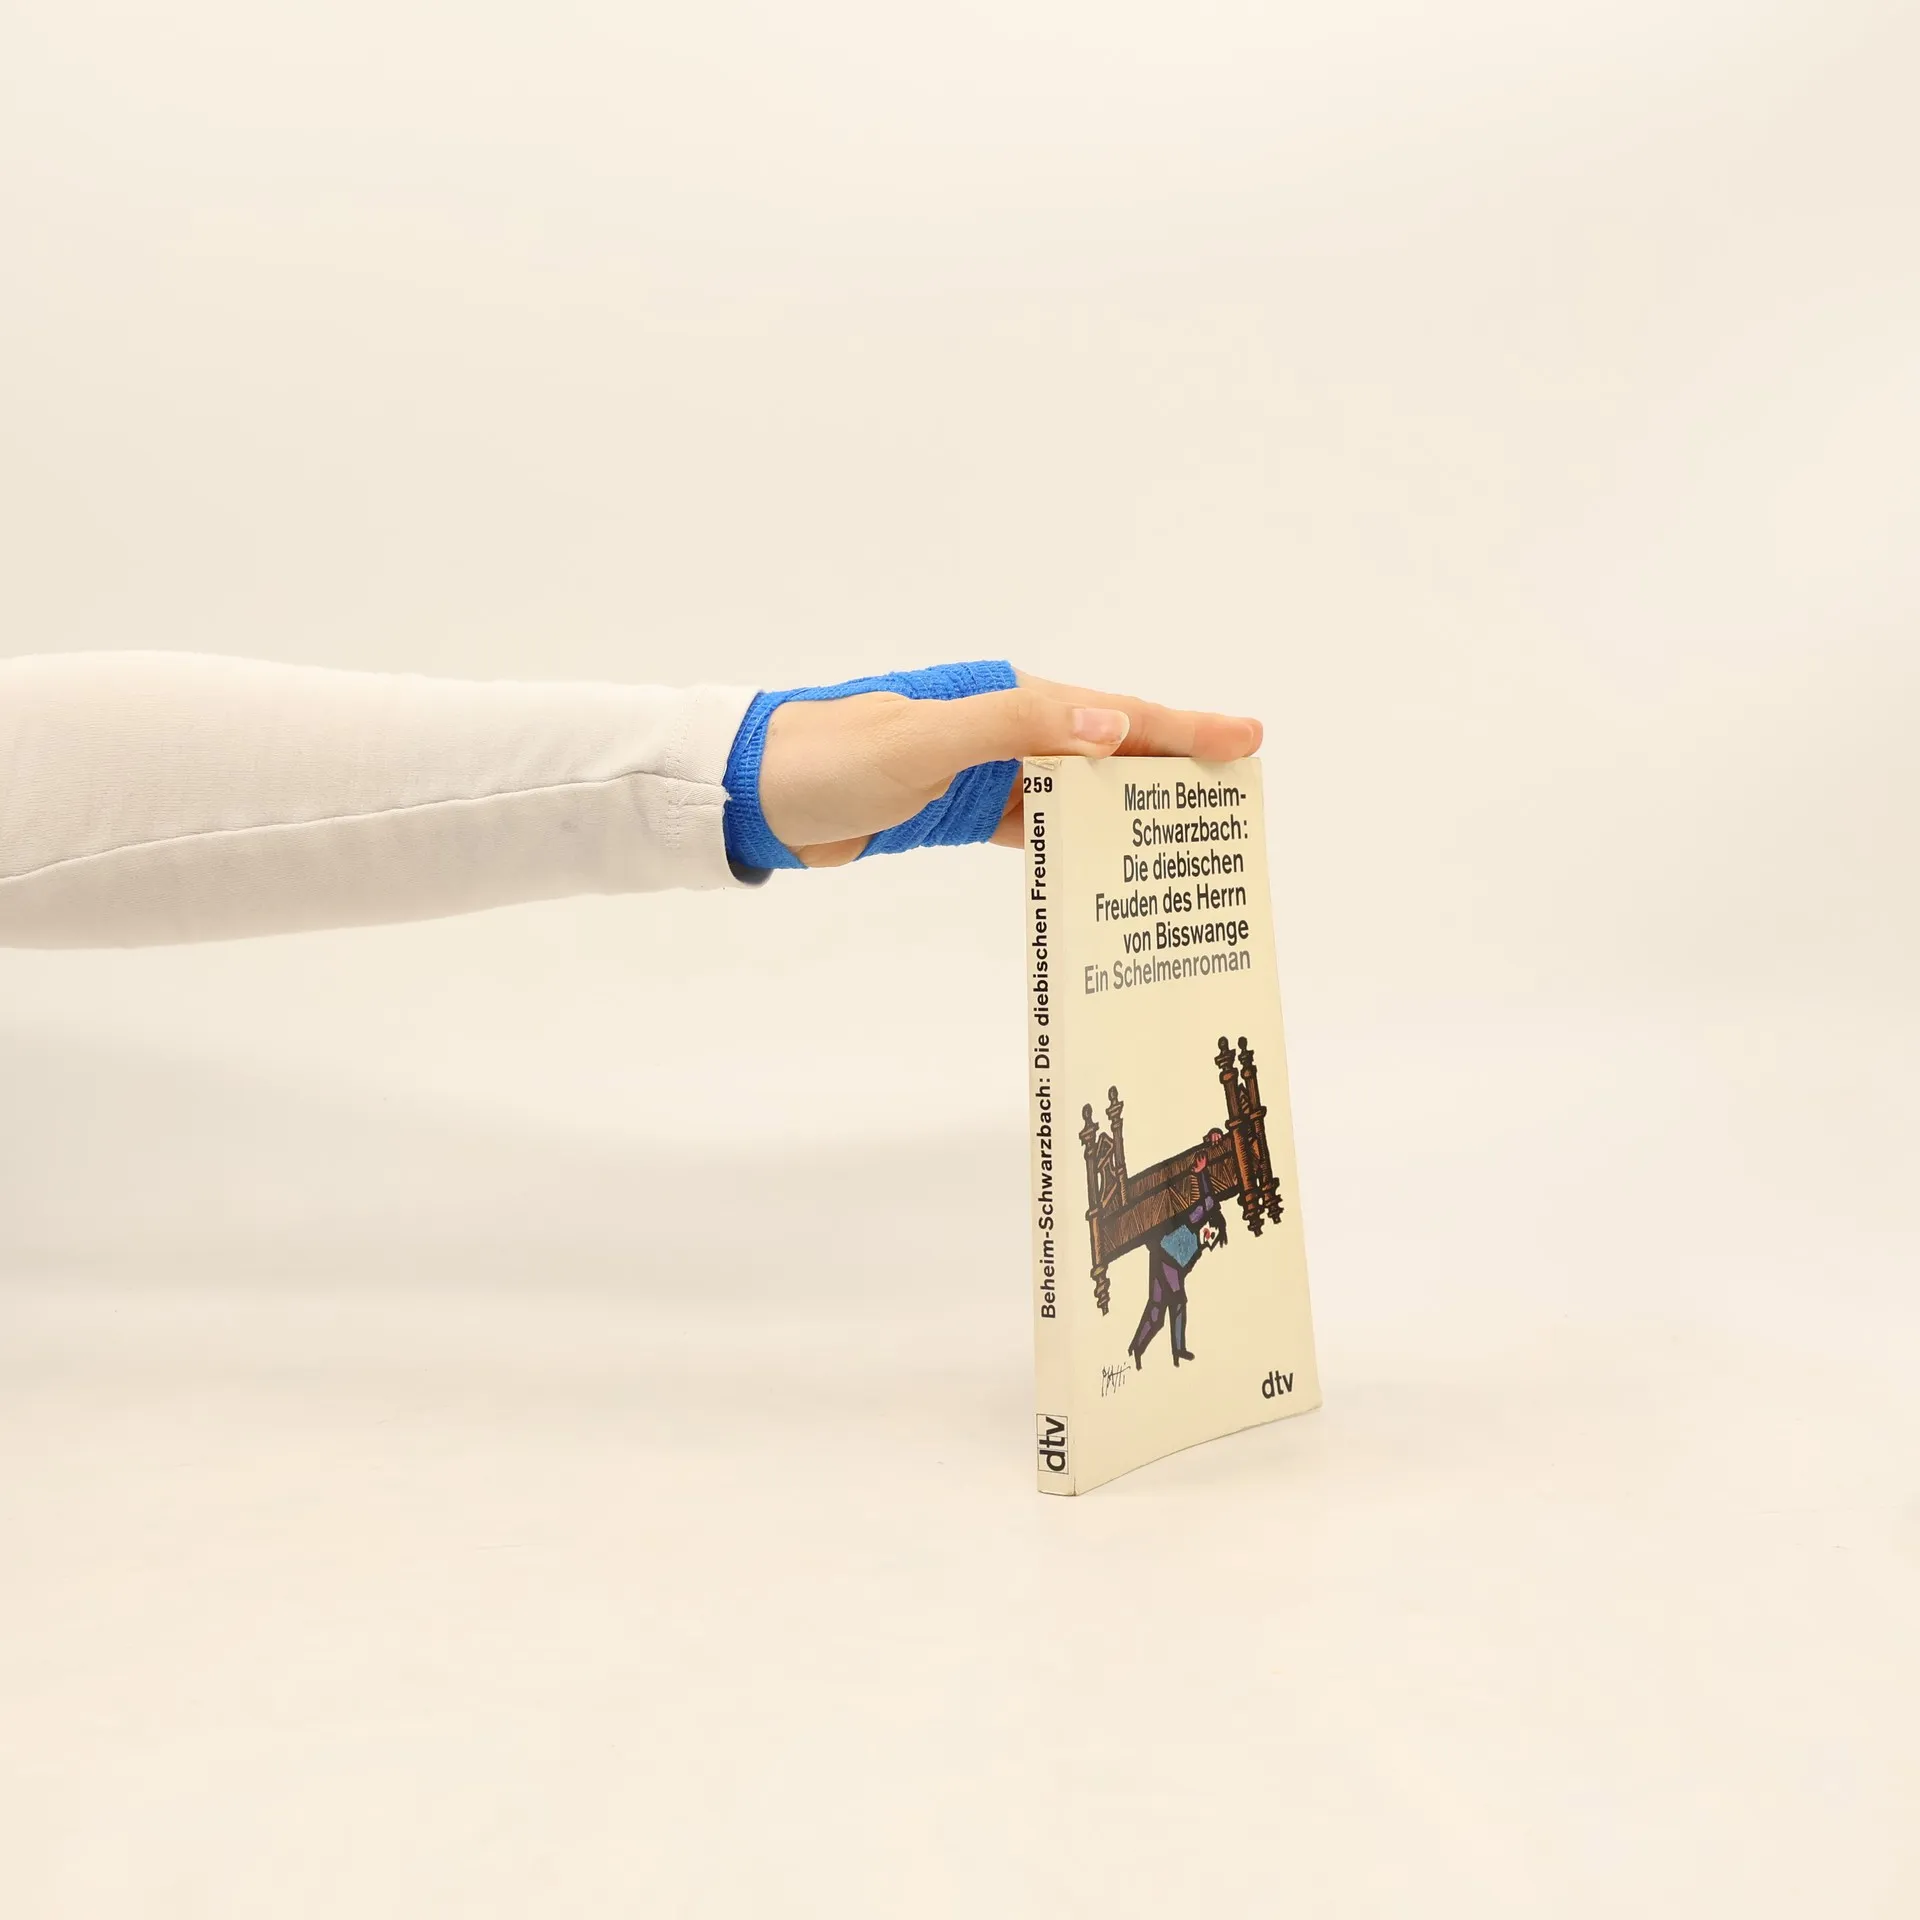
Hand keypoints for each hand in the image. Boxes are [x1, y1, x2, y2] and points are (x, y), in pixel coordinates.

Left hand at [756, 669, 1262, 866]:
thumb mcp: (924, 741)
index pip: (1115, 714)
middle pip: (1110, 753)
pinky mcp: (960, 812)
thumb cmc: (833, 758)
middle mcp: (1005, 729)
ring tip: (1188, 844)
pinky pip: (1036, 829)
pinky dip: (1074, 847)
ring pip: (1078, 793)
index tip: (1247, 740)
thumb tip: (1112, 725)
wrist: (756, 793)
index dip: (1184, 728)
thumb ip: (1014, 728)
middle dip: (1174, 774)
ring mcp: (985, 772)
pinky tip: (1106, 870)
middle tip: (1236, 804)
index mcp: (1006, 699)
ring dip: (1130, 816)